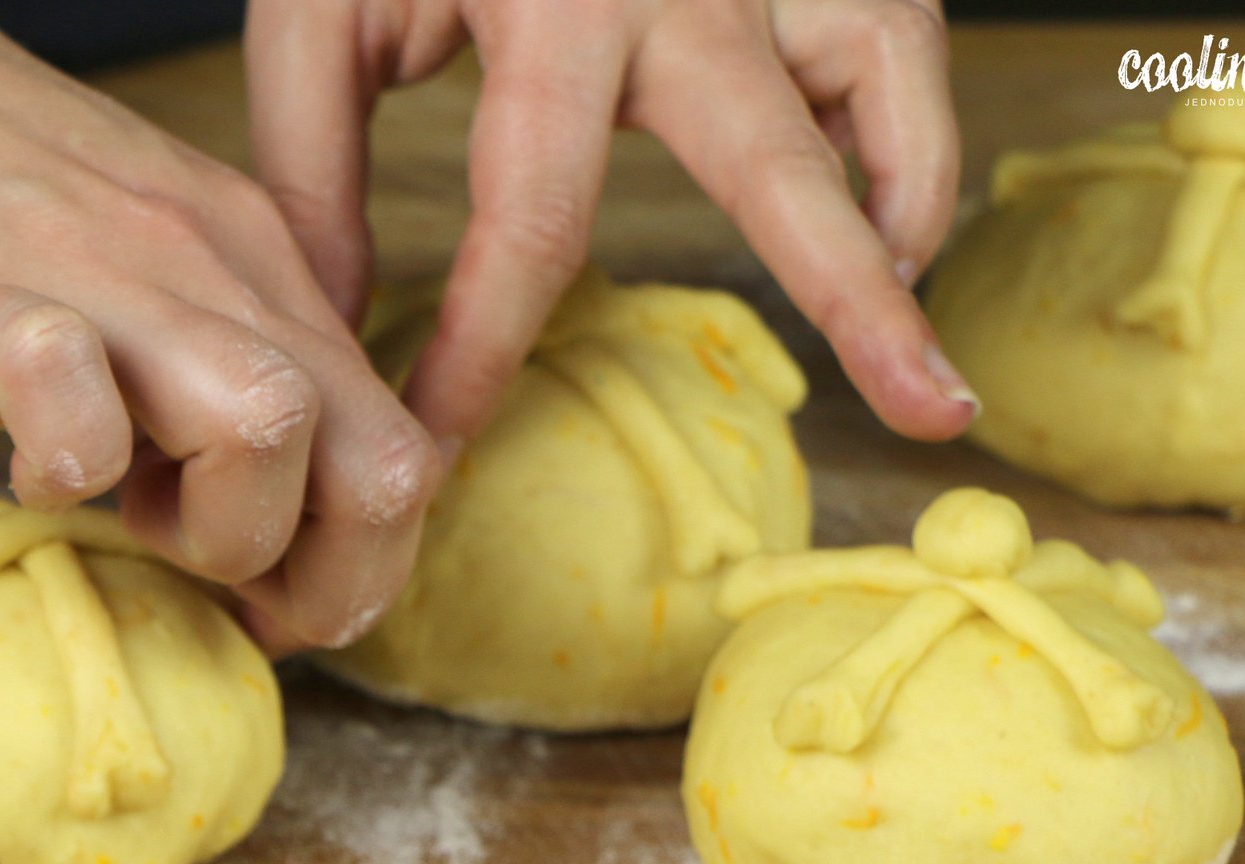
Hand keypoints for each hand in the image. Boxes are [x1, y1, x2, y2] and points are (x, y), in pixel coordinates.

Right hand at [0, 0, 440, 651]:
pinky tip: (18, 469)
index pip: (398, 438)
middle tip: (225, 603)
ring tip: (128, 521)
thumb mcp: (110, 266)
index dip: (360, 556)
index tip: (267, 593)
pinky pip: (72, 393)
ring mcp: (94, 273)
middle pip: (385, 466)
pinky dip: (65, 465)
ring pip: (275, 428)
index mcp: (247, 262)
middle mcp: (206, 263)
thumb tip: (236, 492)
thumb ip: (189, 360)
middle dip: (331, 581)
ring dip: (222, 531)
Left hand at [246, 0, 972, 444]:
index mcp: (555, 8)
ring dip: (900, 210)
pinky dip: (903, 136)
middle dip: (858, 308)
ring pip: (883, 82)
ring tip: (902, 328)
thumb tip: (329, 325)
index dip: (482, 350)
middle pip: (786, 171)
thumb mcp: (322, 10)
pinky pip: (898, 40)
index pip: (532, 224)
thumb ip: (311, 166)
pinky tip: (879, 222)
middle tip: (932, 415)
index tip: (440, 439)